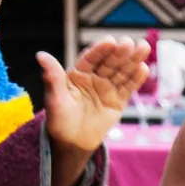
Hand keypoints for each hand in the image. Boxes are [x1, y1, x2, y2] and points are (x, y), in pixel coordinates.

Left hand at [38, 37, 150, 155]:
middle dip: (119, 52)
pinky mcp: (118, 100)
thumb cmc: (59, 121)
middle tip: (128, 43)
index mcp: (77, 74)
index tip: (109, 42)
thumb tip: (40, 55)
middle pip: (109, 62)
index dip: (99, 50)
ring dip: (132, 60)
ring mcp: (107, 88)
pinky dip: (136, 78)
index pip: (90, 58)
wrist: (72, 143)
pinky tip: (143, 68)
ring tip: (143, 47)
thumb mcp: (55, 99)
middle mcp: (94, 77)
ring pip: (122, 71)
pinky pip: (128, 88)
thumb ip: (52, 77)